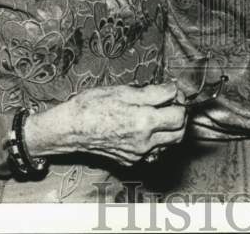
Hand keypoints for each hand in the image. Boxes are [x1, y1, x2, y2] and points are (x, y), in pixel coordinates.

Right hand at [25, 81, 186, 166]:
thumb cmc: (92, 106)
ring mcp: (137, 154)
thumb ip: (154, 92)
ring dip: (168, 130)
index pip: (180, 116)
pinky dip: (154, 140)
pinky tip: (143, 127)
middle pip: (179, 133)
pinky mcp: (130, 161)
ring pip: (168, 144)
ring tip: (156, 114)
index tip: (172, 93)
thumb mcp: (124, 91)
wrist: (70, 129)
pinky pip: (152, 151)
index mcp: (144, 122)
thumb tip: (173, 90)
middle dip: (179, 117)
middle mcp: (143, 142)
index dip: (179, 101)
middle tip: (169, 104)